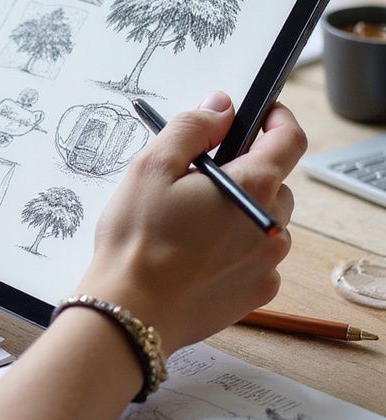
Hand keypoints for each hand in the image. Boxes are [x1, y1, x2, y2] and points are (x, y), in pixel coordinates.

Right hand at [78, 91, 305, 352]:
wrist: (131, 312)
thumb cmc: (135, 240)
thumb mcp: (151, 166)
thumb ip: (191, 128)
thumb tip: (221, 107)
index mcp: (252, 187)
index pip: (289, 138)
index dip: (275, 118)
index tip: (257, 113)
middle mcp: (272, 225)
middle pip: (274, 181)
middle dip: (243, 171)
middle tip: (196, 178)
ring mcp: (268, 263)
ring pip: (265, 221)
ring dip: (238, 212)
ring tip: (188, 223)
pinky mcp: (256, 293)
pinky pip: (256, 257)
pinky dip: (234, 248)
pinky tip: (194, 254)